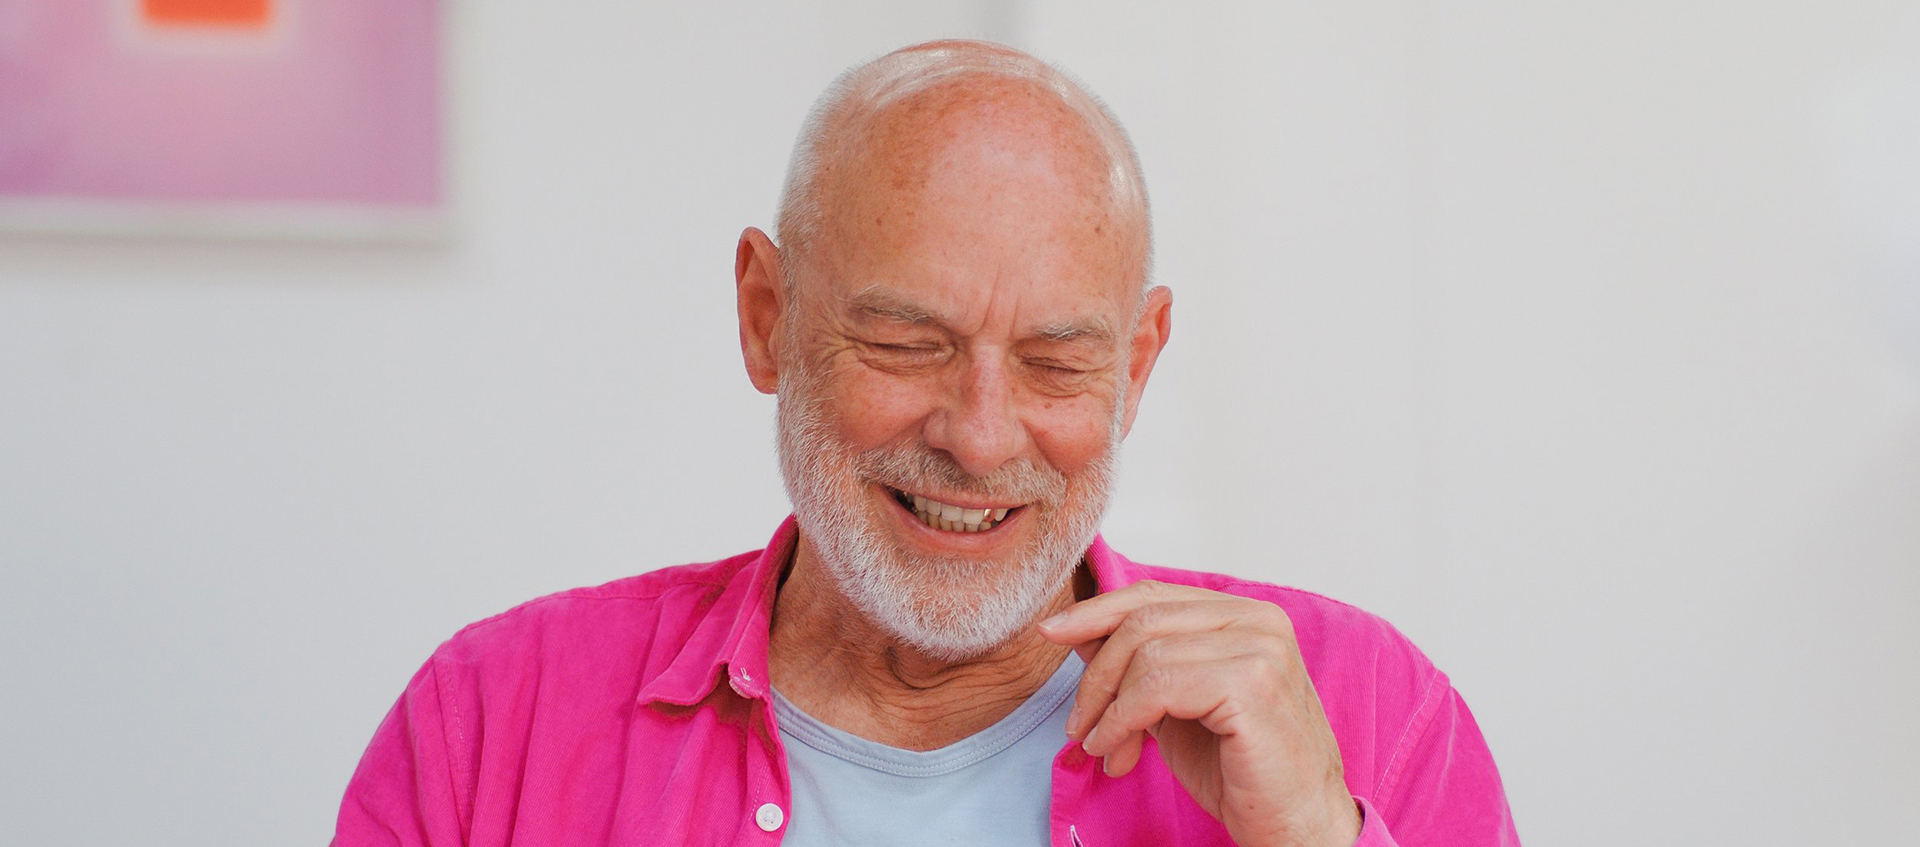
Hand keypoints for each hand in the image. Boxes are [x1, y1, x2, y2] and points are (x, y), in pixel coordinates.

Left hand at [1038, 580, 1361, 846]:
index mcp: (1245, 615)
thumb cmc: (1240, 771)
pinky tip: (1117, 752)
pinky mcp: (1252, 683)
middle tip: (1081, 726)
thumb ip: (1138, 666)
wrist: (1296, 826)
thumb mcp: (1174, 706)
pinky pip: (1157, 686)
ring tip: (1103, 747)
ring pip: (1145, 651)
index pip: (1153, 595)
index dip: (1096, 612)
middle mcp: (1258, 619)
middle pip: (1142, 618)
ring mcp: (1260, 647)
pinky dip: (1123, 720)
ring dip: (1108, 706)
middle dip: (1096, 674)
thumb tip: (1079, 633)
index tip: (1052, 634)